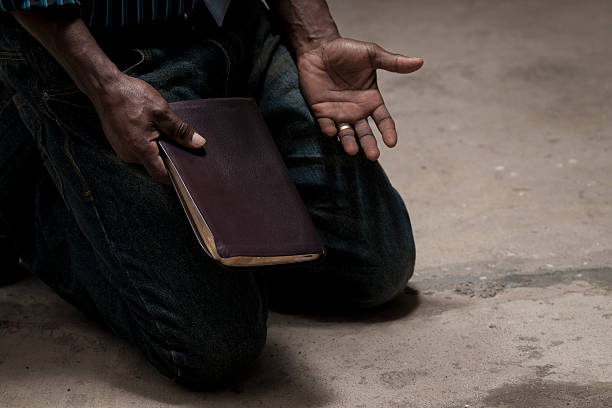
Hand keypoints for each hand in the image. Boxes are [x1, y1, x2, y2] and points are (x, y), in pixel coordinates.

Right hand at [91, 73, 205, 182]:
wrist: (104, 87)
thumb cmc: (130, 96)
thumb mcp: (161, 111)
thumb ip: (180, 130)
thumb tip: (199, 143)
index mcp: (140, 149)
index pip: (161, 174)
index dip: (176, 177)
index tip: (190, 174)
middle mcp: (129, 155)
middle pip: (155, 166)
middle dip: (171, 160)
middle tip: (187, 150)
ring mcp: (122, 150)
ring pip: (147, 158)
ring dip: (160, 151)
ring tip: (171, 137)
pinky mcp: (120, 144)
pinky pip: (139, 151)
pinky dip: (150, 145)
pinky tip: (157, 132)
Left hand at [297, 38, 422, 159]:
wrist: (318, 48)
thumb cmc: (346, 50)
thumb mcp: (371, 55)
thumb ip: (392, 62)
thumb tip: (420, 61)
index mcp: (371, 100)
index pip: (383, 120)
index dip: (388, 131)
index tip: (392, 142)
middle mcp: (357, 111)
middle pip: (365, 133)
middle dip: (369, 145)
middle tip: (373, 156)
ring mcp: (338, 113)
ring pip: (346, 133)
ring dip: (349, 143)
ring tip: (352, 151)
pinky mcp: (321, 112)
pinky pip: (325, 124)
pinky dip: (329, 129)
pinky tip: (332, 132)